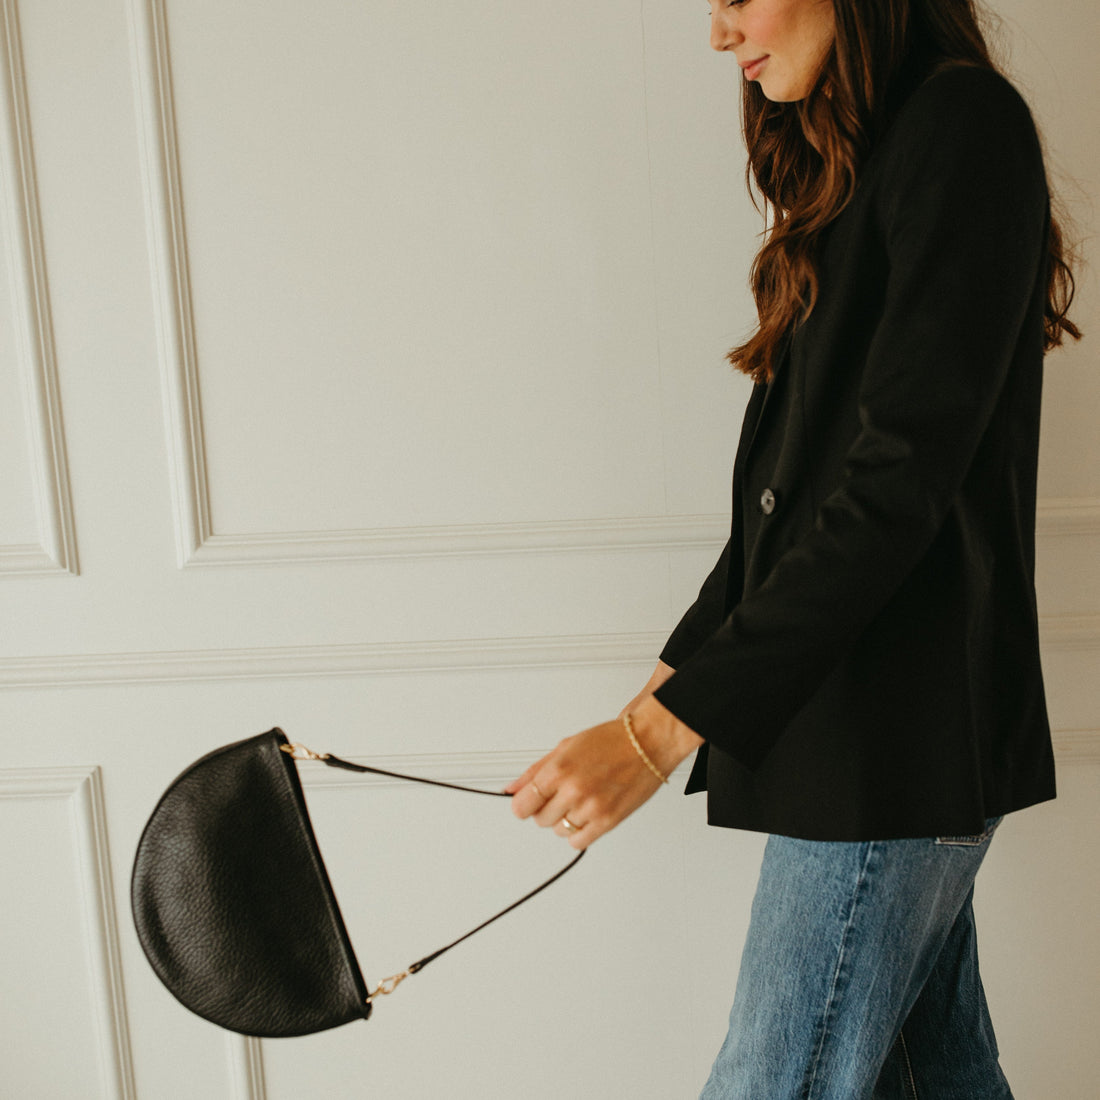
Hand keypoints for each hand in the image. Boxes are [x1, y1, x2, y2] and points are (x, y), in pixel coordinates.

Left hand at [505, 692, 702, 849]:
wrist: (648, 743)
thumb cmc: (611, 740)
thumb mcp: (566, 747)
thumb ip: (535, 771)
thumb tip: (512, 788)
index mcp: (559, 770)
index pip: (523, 804)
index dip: (523, 804)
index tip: (527, 802)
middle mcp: (573, 790)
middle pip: (539, 819)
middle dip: (545, 808)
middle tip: (560, 794)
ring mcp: (591, 808)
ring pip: (558, 831)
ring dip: (563, 819)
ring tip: (579, 799)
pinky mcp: (608, 821)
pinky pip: (577, 842)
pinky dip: (577, 832)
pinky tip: (585, 815)